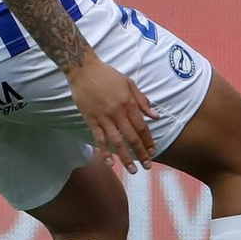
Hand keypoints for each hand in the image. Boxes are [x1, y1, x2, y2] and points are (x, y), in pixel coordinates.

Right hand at [66, 54, 156, 171]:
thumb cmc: (108, 75)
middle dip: (141, 153)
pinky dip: (104, 151)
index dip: (148, 140)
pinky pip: (99, 138)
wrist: (84, 69)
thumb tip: (156, 116)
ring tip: (132, 170)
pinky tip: (109, 162)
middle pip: (132, 137)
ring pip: (117, 141)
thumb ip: (143, 101)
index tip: (153, 151)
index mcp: (129, 103)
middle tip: (148, 166)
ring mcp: (103, 117)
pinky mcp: (90, 120)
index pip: (142, 127)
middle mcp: (118, 113)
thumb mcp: (129, 84)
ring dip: (125, 157)